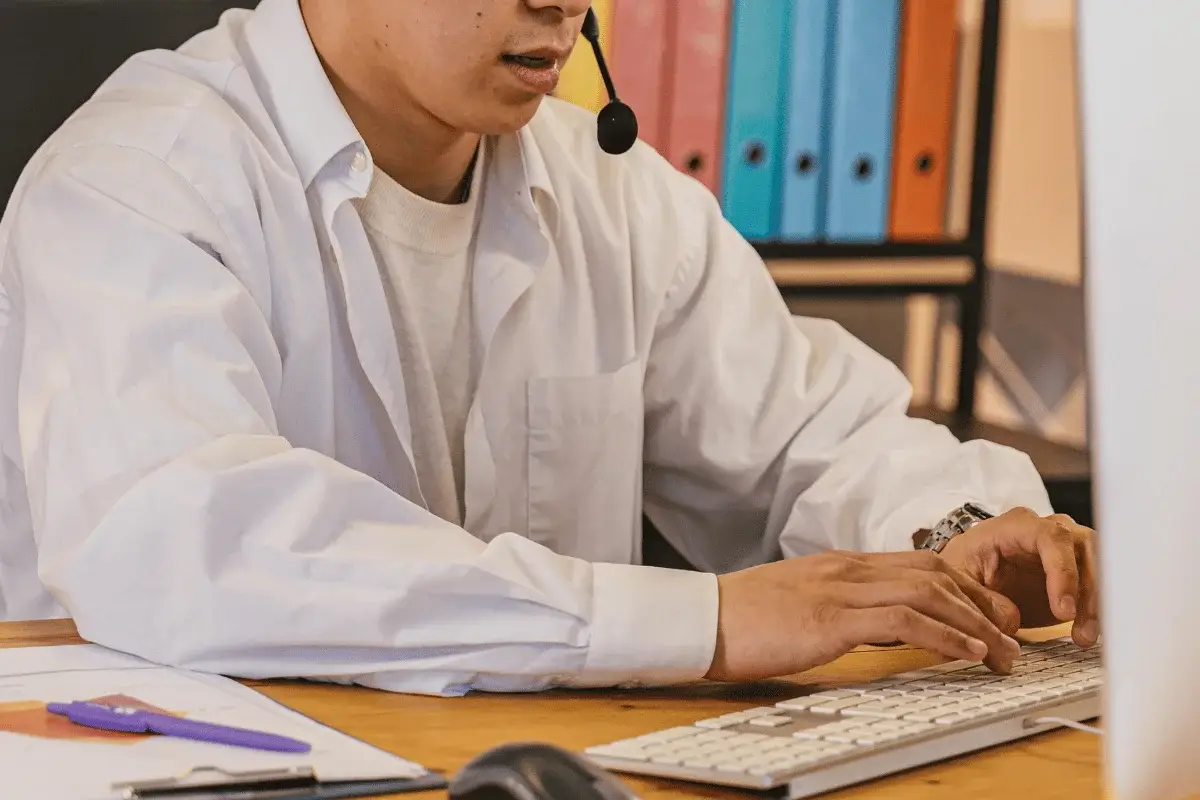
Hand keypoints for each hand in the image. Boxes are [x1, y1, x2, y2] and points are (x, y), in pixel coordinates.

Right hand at [704, 551, 1022, 682]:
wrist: (702, 618)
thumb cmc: (743, 617)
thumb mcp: (799, 601)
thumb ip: (838, 604)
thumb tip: (871, 626)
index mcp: (842, 564)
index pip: (920, 563)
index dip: (966, 587)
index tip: (990, 616)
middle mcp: (848, 569)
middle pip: (936, 573)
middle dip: (983, 604)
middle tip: (1012, 635)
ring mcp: (840, 589)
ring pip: (930, 593)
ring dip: (976, 624)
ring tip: (1002, 653)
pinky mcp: (831, 618)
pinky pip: (903, 621)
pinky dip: (943, 635)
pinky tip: (965, 653)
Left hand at [939, 508, 1098, 648]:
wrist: (972, 571)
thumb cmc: (964, 567)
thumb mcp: (958, 580)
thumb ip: (980, 597)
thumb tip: (1010, 619)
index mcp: (1017, 525)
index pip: (1052, 538)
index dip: (1063, 573)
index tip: (1063, 612)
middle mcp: (1049, 530)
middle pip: (1086, 549)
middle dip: (1089, 593)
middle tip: (1081, 632)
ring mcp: (1068, 548)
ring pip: (1101, 566)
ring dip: (1098, 604)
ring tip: (1084, 638)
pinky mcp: (1079, 570)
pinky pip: (1102, 583)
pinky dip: (1100, 608)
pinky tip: (1091, 633)